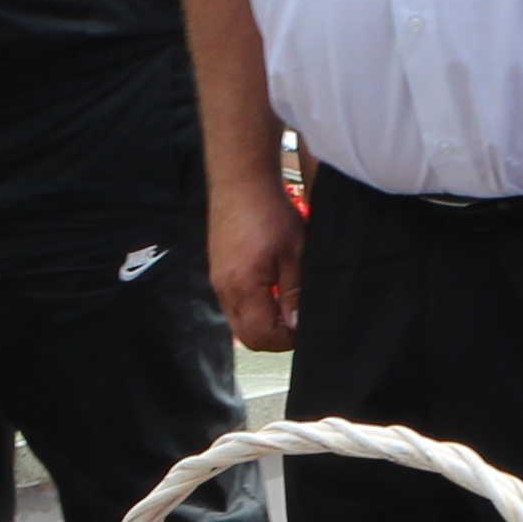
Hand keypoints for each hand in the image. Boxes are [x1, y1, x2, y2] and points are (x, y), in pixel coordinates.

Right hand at [210, 178, 302, 351]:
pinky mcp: (217, 270)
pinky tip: (269, 290)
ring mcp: (218, 281)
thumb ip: (294, 293)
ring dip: (262, 322)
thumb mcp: (295, 253)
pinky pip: (233, 304)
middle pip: (247, 336)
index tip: (305, 328)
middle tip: (296, 322)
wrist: (241, 181)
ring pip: (238, 321)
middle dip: (273, 337)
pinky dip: (252, 307)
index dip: (286, 340)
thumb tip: (296, 325)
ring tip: (285, 304)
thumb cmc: (269, 212)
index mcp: (243, 288)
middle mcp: (224, 290)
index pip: (262, 337)